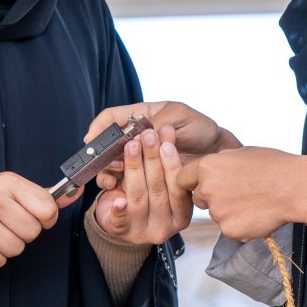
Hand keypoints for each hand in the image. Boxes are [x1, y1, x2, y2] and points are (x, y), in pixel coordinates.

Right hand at [0, 172, 78, 268]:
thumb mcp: (14, 189)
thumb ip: (45, 195)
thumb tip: (75, 193)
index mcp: (8, 182)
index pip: (48, 209)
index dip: (46, 217)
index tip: (34, 214)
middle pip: (34, 231)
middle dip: (25, 232)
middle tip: (9, 223)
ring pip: (19, 248)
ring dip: (11, 244)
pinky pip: (1, 261)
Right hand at [84, 100, 240, 179]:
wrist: (215, 153)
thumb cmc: (199, 128)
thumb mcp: (179, 116)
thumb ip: (156, 122)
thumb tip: (136, 135)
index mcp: (139, 117)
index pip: (110, 118)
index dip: (98, 128)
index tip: (91, 139)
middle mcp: (135, 138)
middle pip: (107, 145)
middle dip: (104, 156)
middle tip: (110, 163)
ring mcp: (139, 159)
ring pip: (113, 165)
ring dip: (111, 172)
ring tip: (114, 178)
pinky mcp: (145, 177)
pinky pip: (127, 182)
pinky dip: (121, 187)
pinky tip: (119, 190)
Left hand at [93, 126, 192, 243]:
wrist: (125, 220)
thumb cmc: (150, 196)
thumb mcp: (163, 180)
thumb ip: (167, 161)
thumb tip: (166, 130)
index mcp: (181, 216)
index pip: (179, 189)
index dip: (172, 164)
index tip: (166, 143)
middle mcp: (165, 226)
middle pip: (158, 191)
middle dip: (152, 159)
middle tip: (147, 136)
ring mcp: (144, 232)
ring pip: (138, 197)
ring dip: (134, 168)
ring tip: (131, 146)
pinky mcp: (123, 233)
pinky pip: (120, 221)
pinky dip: (118, 209)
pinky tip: (117, 195)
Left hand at [176, 148, 306, 242]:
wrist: (295, 187)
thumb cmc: (273, 166)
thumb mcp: (241, 153)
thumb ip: (219, 162)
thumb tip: (207, 169)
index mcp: (207, 167)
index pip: (182, 179)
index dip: (191, 183)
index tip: (199, 185)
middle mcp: (207, 190)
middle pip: (199, 198)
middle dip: (213, 197)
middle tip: (239, 192)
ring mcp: (217, 212)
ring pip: (216, 214)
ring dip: (228, 211)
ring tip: (253, 201)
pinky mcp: (229, 230)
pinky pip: (229, 228)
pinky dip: (240, 224)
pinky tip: (257, 213)